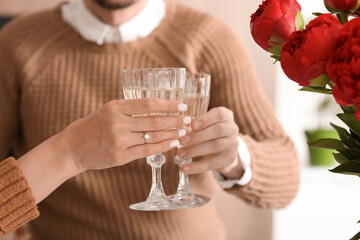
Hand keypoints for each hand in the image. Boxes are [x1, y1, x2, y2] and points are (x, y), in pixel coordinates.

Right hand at [61, 98, 188, 172]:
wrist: (73, 148)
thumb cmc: (93, 127)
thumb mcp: (108, 110)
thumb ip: (129, 109)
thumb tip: (158, 108)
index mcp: (115, 107)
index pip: (148, 104)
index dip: (168, 105)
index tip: (182, 105)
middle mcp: (118, 122)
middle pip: (154, 121)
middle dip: (175, 120)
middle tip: (188, 120)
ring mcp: (119, 140)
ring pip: (152, 136)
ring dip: (172, 134)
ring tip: (184, 132)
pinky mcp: (120, 156)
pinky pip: (147, 150)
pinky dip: (162, 146)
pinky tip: (172, 143)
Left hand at [177, 107, 243, 178]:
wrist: (223, 148)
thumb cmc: (209, 131)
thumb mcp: (205, 124)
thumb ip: (195, 124)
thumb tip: (179, 131)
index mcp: (226, 116)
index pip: (219, 114)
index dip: (206, 119)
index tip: (192, 125)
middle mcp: (232, 129)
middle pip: (217, 131)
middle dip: (197, 136)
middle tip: (181, 141)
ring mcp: (232, 144)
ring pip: (215, 147)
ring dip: (195, 151)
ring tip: (180, 154)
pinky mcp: (228, 159)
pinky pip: (212, 164)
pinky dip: (197, 167)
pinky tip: (184, 168)